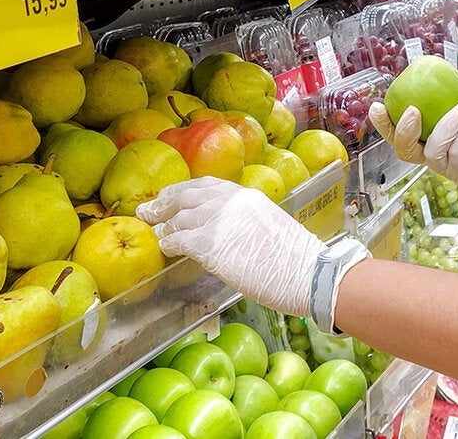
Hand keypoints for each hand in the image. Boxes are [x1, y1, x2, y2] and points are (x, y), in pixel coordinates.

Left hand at [136, 177, 323, 317]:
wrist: (308, 273)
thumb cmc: (297, 260)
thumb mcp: (271, 226)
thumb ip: (247, 222)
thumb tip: (232, 233)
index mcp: (247, 195)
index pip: (206, 185)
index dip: (183, 191)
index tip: (170, 196)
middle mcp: (230, 201)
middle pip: (185, 196)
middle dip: (164, 203)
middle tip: (149, 210)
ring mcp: (218, 221)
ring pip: (179, 217)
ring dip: (163, 226)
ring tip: (154, 232)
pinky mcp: (210, 245)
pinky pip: (179, 239)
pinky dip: (168, 243)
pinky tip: (165, 248)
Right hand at [369, 97, 457, 209]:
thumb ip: (450, 93)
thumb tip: (430, 67)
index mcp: (429, 141)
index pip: (398, 135)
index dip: (384, 124)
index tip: (377, 104)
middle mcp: (435, 157)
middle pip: (404, 150)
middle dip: (400, 131)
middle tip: (411, 109)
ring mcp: (451, 168)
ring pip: (431, 153)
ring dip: (443, 127)